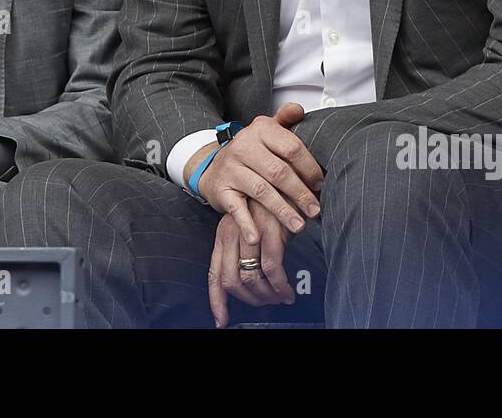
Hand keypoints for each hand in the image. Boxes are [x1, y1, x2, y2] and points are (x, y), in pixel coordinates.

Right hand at [189, 103, 323, 244]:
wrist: (213, 165)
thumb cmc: (251, 152)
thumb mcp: (266, 131)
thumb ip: (285, 120)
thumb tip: (300, 110)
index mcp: (260, 130)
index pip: (291, 147)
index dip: (310, 168)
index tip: (321, 185)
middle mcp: (244, 146)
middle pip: (279, 172)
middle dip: (301, 194)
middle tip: (316, 210)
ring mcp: (231, 169)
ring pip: (261, 191)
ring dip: (283, 212)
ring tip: (299, 227)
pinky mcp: (221, 190)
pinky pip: (236, 209)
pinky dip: (247, 225)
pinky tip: (258, 238)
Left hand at [208, 199, 294, 327]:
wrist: (286, 181)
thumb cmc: (271, 206)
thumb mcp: (250, 229)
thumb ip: (244, 253)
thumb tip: (250, 284)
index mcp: (223, 235)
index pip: (214, 274)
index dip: (217, 301)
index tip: (221, 321)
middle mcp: (231, 234)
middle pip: (231, 280)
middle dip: (249, 300)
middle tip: (265, 304)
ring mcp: (249, 232)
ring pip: (251, 277)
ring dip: (267, 295)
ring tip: (279, 298)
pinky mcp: (269, 231)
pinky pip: (272, 269)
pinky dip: (280, 286)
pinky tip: (287, 291)